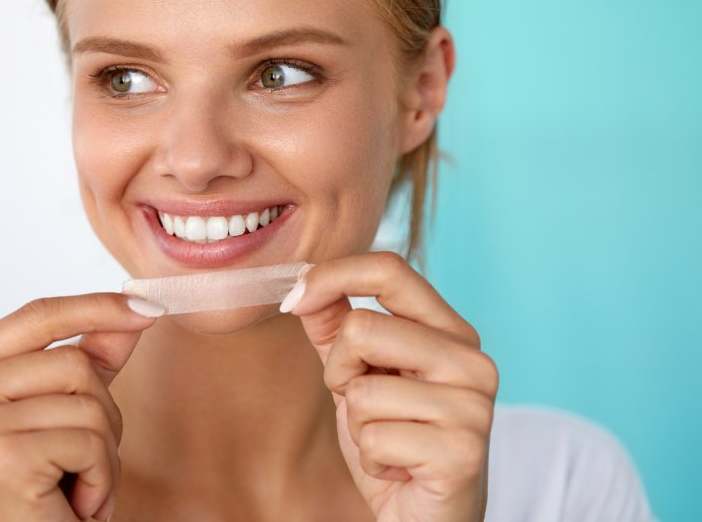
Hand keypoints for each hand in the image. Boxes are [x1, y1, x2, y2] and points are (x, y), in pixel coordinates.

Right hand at [0, 293, 162, 521]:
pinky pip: (90, 441)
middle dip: (101, 413)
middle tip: (78, 459)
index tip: (150, 306)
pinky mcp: (2, 458)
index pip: (38, 316)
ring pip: (89, 400)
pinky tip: (72, 502)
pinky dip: (100, 478)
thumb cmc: (46, 488)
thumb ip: (94, 354)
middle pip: (74, 361)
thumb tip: (135, 307)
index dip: (97, 307)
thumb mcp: (69, 409)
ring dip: (103, 450)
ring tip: (74, 482)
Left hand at [285, 252, 497, 521]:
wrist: (426, 517)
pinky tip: (400, 468)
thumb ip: (336, 329)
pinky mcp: (463, 451)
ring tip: (390, 441)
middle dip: (341, 373)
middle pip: (362, 329)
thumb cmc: (395, 442)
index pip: (390, 270)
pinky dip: (371, 461)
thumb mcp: (360, 377)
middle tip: (367, 406)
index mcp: (449, 331)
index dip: (333, 275)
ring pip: (363, 390)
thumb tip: (303, 286)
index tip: (294, 298)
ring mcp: (472, 404)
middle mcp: (470, 359)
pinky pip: (374, 439)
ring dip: (358, 425)